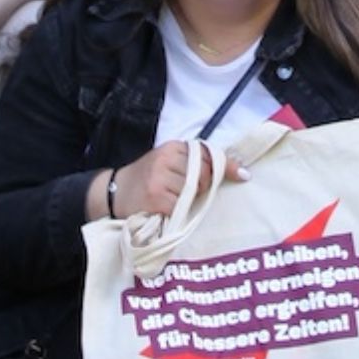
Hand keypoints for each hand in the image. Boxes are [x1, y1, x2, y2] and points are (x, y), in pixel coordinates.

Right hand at [106, 139, 244, 220]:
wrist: (114, 192)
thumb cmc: (148, 179)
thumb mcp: (170, 163)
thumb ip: (196, 163)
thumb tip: (238, 170)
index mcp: (172, 147)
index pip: (207, 154)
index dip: (226, 166)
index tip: (244, 175)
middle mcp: (166, 158)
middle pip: (204, 175)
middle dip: (202, 187)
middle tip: (186, 192)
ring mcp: (160, 178)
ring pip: (194, 192)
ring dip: (189, 201)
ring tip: (172, 199)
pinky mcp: (156, 197)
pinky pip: (181, 206)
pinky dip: (178, 211)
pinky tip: (165, 208)